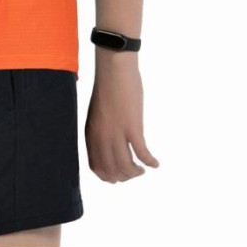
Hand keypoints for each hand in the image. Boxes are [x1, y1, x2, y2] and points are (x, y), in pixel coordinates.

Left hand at [85, 51, 159, 182]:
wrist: (114, 68)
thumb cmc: (107, 87)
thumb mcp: (97, 113)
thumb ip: (101, 130)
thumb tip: (109, 145)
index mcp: (91, 133)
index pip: (96, 166)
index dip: (108, 176)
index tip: (119, 177)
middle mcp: (101, 136)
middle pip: (111, 171)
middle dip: (124, 177)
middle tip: (134, 172)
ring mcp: (116, 132)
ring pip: (126, 166)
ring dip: (136, 173)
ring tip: (143, 169)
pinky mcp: (132, 126)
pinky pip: (141, 153)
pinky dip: (150, 162)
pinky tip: (155, 163)